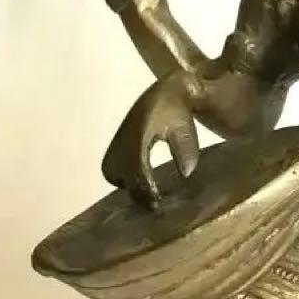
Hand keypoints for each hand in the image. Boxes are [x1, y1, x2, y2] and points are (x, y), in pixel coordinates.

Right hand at [101, 74, 199, 203]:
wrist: (166, 92)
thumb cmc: (177, 111)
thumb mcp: (184, 128)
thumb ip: (185, 149)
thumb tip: (185, 174)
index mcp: (138, 130)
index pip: (136, 165)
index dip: (144, 186)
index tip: (156, 202)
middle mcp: (122, 138)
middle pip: (123, 175)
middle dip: (137, 193)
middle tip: (156, 206)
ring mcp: (115, 143)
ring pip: (114, 176)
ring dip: (131, 190)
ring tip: (150, 202)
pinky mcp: (113, 149)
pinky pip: (113, 173)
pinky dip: (125, 184)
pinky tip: (142, 192)